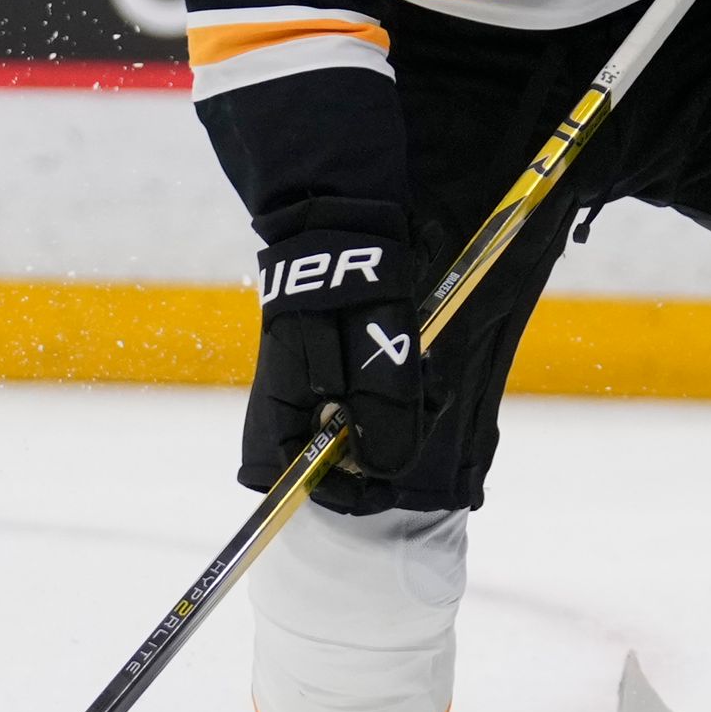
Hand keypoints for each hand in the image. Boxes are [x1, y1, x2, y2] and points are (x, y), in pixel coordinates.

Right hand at [243, 199, 429, 510]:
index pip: (303, 478)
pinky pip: (383, 394)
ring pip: (374, 425)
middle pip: (347, 456)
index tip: (393, 481)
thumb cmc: (348, 286)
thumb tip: (386, 470)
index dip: (350, 490)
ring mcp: (326, 385)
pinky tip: (425, 361)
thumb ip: (379, 411)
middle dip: (396, 439)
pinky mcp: (351, 364)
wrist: (346, 221)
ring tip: (429, 372)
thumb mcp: (369, 350)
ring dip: (410, 408)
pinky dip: (409, 385)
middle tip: (426, 403)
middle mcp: (299, 406)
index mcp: (281, 412)